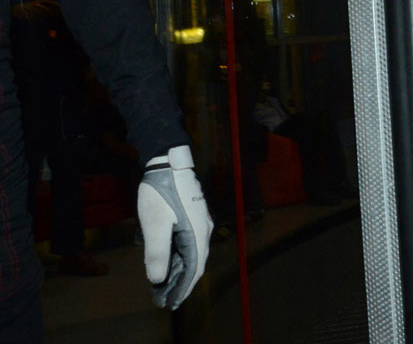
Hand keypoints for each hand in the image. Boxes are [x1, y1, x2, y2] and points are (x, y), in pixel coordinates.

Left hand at [137, 146, 212, 309]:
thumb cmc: (160, 192)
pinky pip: (189, 243)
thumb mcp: (154, 223)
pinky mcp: (194, 216)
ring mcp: (200, 222)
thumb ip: (157, 252)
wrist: (168, 162)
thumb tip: (157, 279)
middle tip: (165, 299)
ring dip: (178, 270)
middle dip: (180, 283)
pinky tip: (168, 261)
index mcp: (196, 234)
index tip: (171, 304)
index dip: (182, 288)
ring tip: (163, 285)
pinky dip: (179, 257)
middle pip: (195, 263)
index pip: (193, 269)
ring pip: (192, 253)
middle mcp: (203, 230)